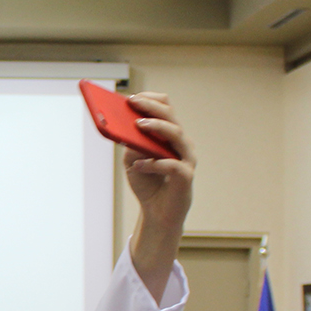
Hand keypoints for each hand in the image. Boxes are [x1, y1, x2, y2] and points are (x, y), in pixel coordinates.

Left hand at [121, 93, 194, 300]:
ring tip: (137, 126)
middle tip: (133, 104)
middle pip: (171, 117)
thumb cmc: (146, 181)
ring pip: (176, 135)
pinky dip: (153, 163)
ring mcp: (186, 158)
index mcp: (169, 134)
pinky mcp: (186, 177)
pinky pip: (171, 165)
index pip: (166, 108)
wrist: (157, 212)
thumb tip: (123, 128)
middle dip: (151, 107)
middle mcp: (181, 142)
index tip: (131, 98)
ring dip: (156, 128)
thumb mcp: (132, 160)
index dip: (150, 100)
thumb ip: (130, 144)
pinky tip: (138, 164)